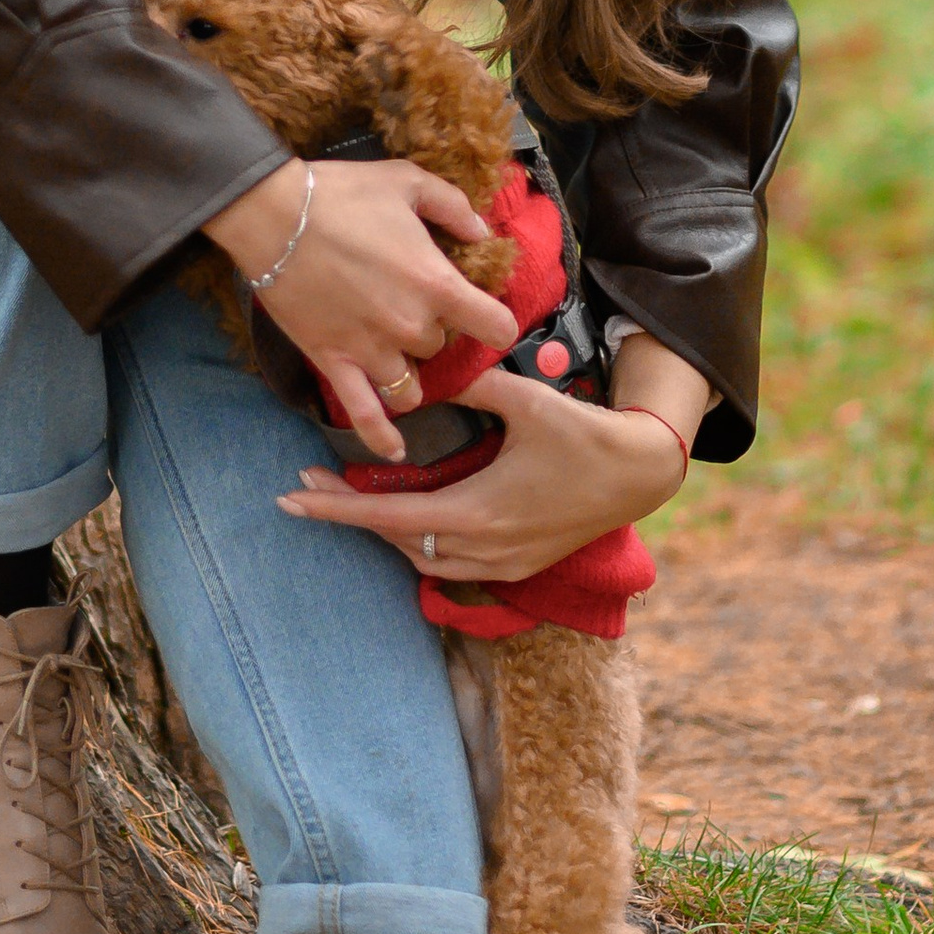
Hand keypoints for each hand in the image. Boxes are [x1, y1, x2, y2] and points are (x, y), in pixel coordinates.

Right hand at [203, 156, 515, 456]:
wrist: (273, 214)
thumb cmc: (342, 193)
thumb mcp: (408, 181)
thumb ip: (454, 208)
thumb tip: (483, 232)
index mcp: (436, 283)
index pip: (496, 326)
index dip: (495, 321)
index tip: (484, 313)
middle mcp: (411, 325)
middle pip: (442, 348)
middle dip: (433, 330)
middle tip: (410, 305)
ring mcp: (371, 349)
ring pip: (411, 384)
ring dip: (410, 372)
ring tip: (396, 353)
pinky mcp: (334, 361)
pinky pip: (364, 413)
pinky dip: (381, 436)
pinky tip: (394, 451)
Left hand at [276, 368, 690, 583]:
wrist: (642, 475)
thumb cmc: (586, 435)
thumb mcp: (527, 399)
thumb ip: (473, 384)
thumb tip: (428, 369)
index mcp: (478, 513)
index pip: (387, 518)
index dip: (335, 508)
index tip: (291, 499)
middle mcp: (485, 548)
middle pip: (396, 541)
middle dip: (349, 514)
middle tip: (308, 486)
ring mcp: (503, 563)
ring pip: (421, 558)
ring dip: (384, 531)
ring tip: (349, 498)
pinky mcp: (518, 565)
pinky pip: (450, 563)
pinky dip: (420, 543)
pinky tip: (407, 518)